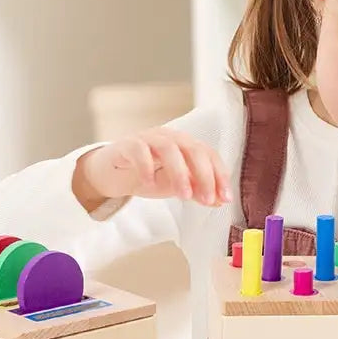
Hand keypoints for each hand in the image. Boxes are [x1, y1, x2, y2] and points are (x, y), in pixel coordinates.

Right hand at [76, 126, 231, 206]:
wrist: (112, 173)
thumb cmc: (148, 176)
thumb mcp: (176, 186)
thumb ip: (196, 191)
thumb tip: (219, 200)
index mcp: (186, 145)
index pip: (209, 155)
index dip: (219, 176)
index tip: (225, 198)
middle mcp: (170, 138)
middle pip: (193, 149)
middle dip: (204, 176)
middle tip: (206, 199)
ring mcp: (148, 138)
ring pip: (169, 148)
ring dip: (180, 173)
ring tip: (183, 196)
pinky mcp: (127, 144)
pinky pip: (138, 150)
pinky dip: (146, 166)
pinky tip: (149, 184)